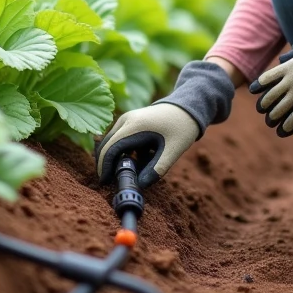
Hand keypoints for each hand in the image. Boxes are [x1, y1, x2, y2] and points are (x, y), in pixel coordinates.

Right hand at [95, 59, 234, 187]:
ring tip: (128, 174)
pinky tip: (138, 161)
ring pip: (112, 142)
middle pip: (106, 145)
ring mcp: (127, 119)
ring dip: (116, 159)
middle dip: (106, 164)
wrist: (188, 106)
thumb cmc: (181, 128)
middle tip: (110, 183)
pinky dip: (123, 152)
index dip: (104, 167)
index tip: (105, 183)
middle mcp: (126, 120)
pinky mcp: (130, 121)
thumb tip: (140, 186)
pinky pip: (120, 139)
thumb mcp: (173, 151)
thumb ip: (157, 169)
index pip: (110, 149)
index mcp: (134, 126)